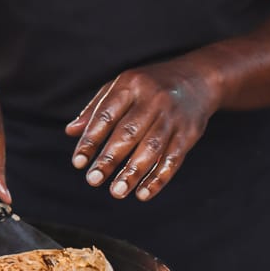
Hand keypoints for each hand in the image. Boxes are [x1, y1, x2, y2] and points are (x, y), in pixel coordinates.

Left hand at [65, 56, 221, 201]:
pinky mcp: (190, 132)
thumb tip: (70, 132)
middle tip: (93, 180)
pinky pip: (173, 158)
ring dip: (133, 172)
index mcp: (130, 85)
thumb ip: (95, 109)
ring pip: (152, 147)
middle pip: (128, 132)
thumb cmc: (150, 85)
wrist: (199, 77)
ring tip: (117, 192)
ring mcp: (173, 116)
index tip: (78, 162)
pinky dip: (159, 178)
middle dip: (110, 159)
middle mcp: (153, 99)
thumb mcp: (121, 86)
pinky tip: (144, 193)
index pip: (106, 115)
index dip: (90, 140)